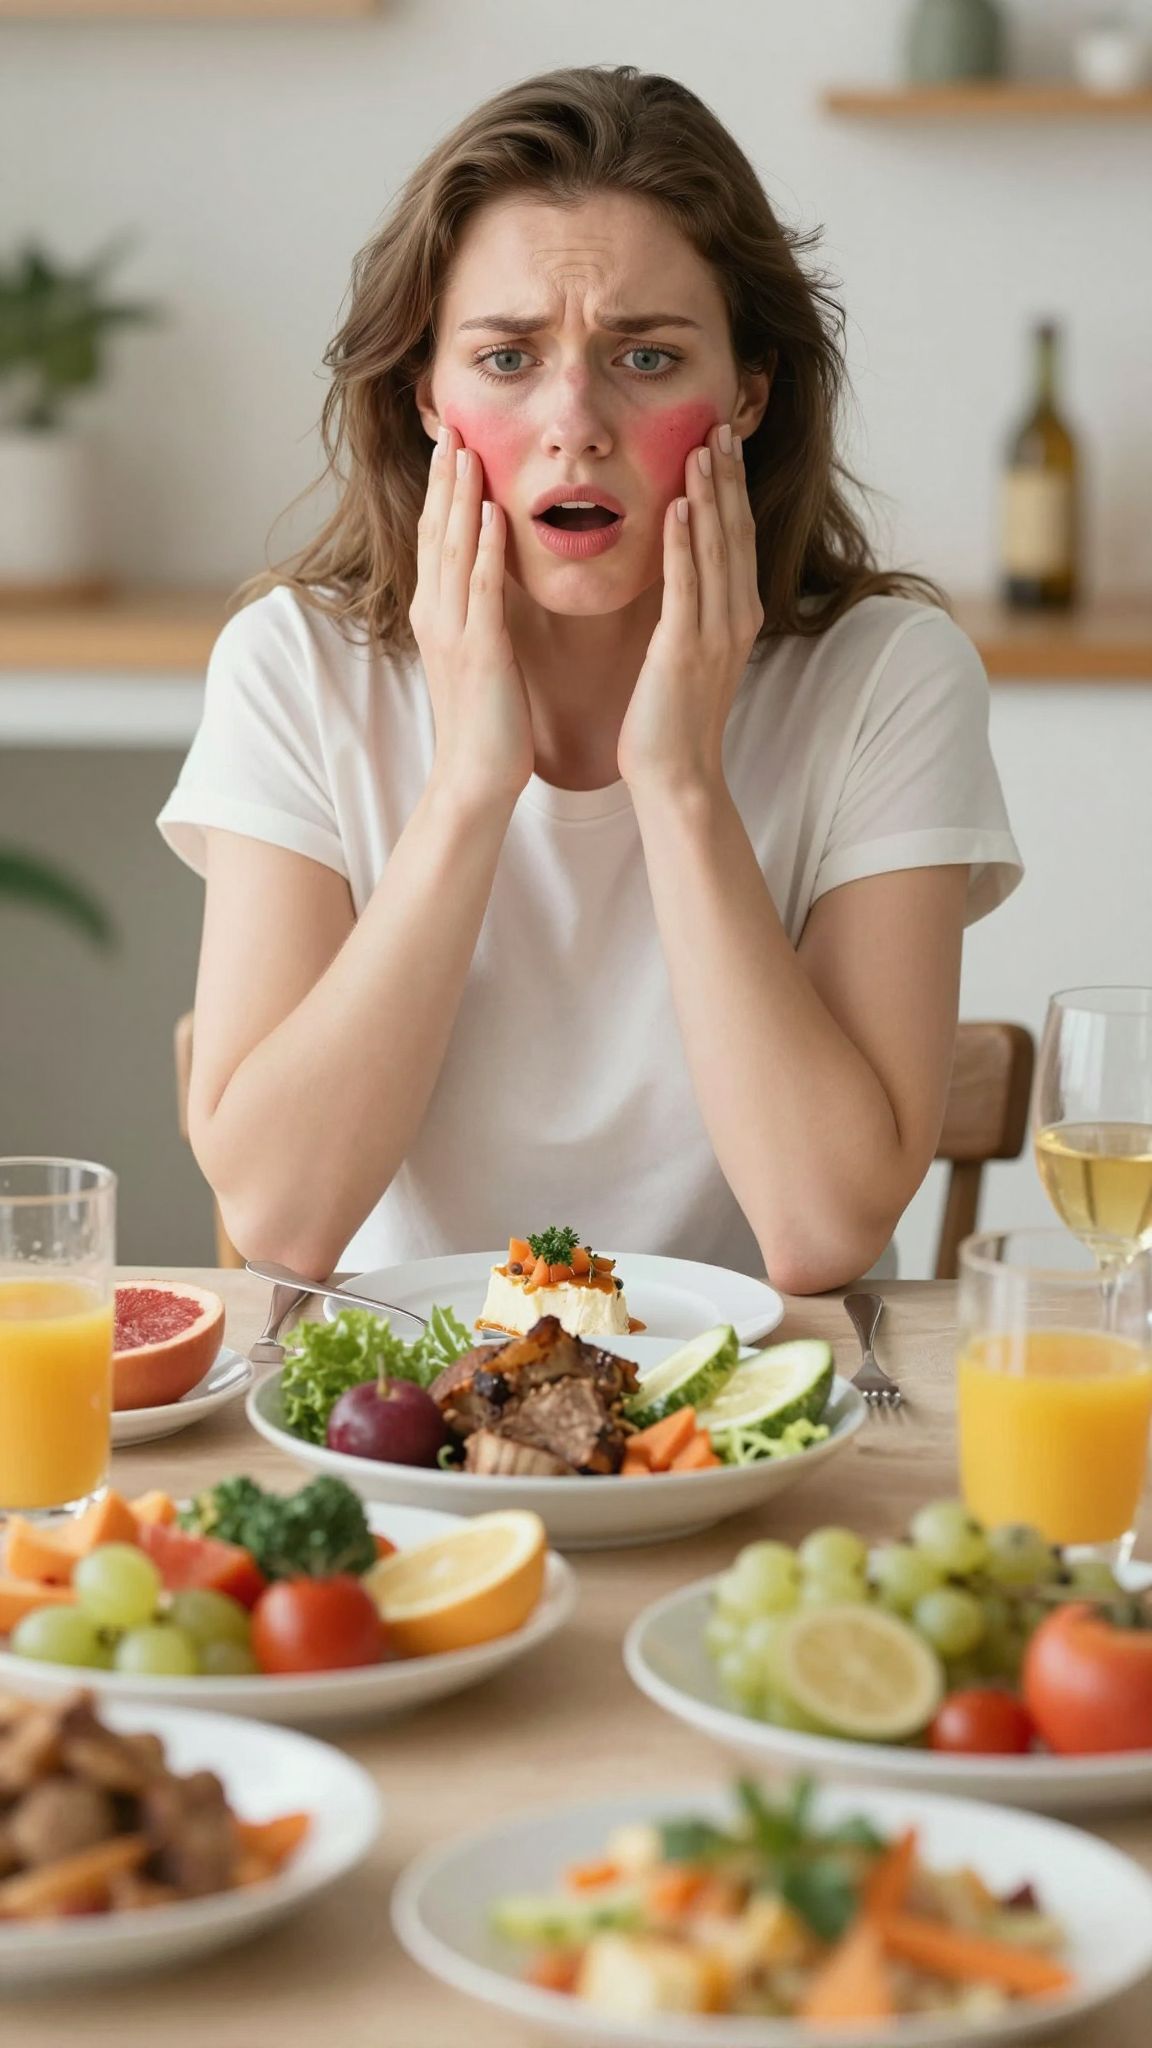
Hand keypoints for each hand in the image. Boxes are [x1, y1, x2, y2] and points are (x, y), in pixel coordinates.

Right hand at [409, 424, 533, 806]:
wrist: (474, 779)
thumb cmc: (487, 724)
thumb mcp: (481, 657)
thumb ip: (483, 615)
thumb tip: (494, 583)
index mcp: (438, 614)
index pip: (437, 538)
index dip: (442, 490)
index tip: (453, 444)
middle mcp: (436, 614)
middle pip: (436, 531)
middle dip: (445, 477)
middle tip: (453, 424)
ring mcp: (453, 631)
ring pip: (452, 550)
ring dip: (459, 497)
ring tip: (467, 449)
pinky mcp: (478, 652)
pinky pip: (481, 590)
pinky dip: (483, 549)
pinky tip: (490, 514)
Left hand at [617, 423, 763, 795]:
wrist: (677, 777)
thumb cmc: (672, 720)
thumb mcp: (686, 655)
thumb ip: (688, 611)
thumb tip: (677, 573)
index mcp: (736, 616)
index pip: (736, 537)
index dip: (731, 488)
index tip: (720, 441)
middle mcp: (734, 618)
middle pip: (734, 532)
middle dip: (727, 477)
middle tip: (718, 423)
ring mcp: (714, 634)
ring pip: (716, 550)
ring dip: (710, 495)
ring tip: (701, 446)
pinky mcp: (685, 652)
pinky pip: (686, 587)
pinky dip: (685, 545)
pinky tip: (680, 507)